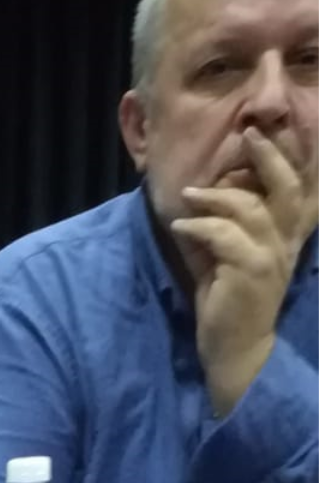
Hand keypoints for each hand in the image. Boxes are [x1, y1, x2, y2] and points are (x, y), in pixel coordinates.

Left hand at [170, 127, 318, 415]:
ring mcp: (271, 256)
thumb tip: (206, 194)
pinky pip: (224, 234)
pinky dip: (200, 225)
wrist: (236, 350)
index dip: (292, 157)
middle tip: (247, 135)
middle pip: (287, 186)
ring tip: (188, 195)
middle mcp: (288, 242)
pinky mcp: (250, 270)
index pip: (301, 189)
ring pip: (249, 207)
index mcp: (289, 237)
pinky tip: (180, 225)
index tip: (267, 132)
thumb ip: (229, 227)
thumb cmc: (230, 304)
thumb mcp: (232, 258)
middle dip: (268, 155)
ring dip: (215, 196)